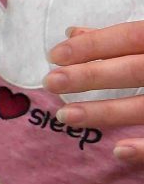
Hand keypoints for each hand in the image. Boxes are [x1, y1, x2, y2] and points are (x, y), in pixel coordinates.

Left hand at [45, 24, 143, 162]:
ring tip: (63, 116)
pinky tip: (118, 151)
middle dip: (90, 76)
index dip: (94, 45)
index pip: (131, 36)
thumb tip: (72, 32)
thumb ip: (119, 38)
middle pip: (133, 70)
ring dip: (104, 112)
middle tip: (50, 82)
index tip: (55, 55)